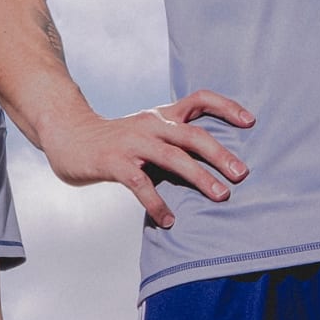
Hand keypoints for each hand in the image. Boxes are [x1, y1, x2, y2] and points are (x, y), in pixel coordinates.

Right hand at [43, 90, 253, 225]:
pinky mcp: (115, 162)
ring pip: (174, 158)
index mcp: (163, 114)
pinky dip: (158, 203)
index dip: (227, 107)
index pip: (200, 99)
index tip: (250, 121)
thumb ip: (174, 139)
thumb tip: (213, 160)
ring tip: (221, 196)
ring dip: (200, 178)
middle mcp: (151, 124)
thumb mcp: (147, 130)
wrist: (69, 135)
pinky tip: (170, 220)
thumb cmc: (116, 139)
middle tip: (242, 174)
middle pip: (193, 135)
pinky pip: (141, 184)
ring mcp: (133, 143)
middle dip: (221, 154)